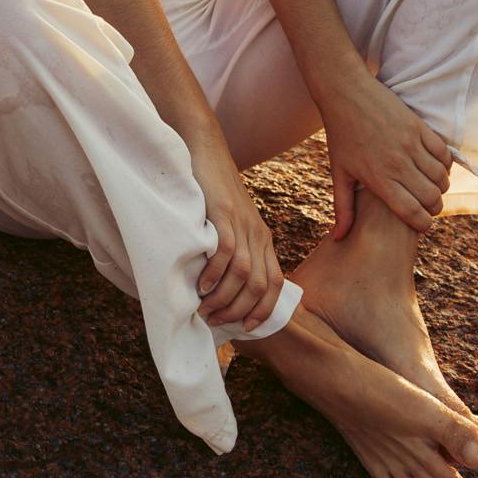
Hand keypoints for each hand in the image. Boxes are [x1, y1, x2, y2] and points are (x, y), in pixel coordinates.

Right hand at [192, 149, 286, 333]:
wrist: (206, 150)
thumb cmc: (212, 191)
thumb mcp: (232, 222)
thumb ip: (233, 249)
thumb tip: (222, 286)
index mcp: (263, 238)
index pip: (275, 283)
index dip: (263, 310)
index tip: (246, 327)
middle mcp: (258, 233)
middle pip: (259, 285)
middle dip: (239, 310)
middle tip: (215, 320)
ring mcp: (242, 223)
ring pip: (244, 273)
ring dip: (225, 298)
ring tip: (205, 308)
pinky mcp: (224, 213)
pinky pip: (226, 251)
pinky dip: (215, 274)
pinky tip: (202, 285)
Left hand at [321, 71, 452, 238]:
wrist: (345, 93)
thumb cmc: (340, 135)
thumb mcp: (339, 173)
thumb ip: (343, 209)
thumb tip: (338, 239)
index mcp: (378, 180)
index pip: (411, 213)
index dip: (423, 224)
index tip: (423, 224)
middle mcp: (397, 165)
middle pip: (431, 198)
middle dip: (434, 207)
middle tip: (429, 206)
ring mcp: (410, 144)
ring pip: (441, 178)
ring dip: (441, 186)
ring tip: (433, 186)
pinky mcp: (419, 127)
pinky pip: (444, 154)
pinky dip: (445, 164)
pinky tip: (436, 166)